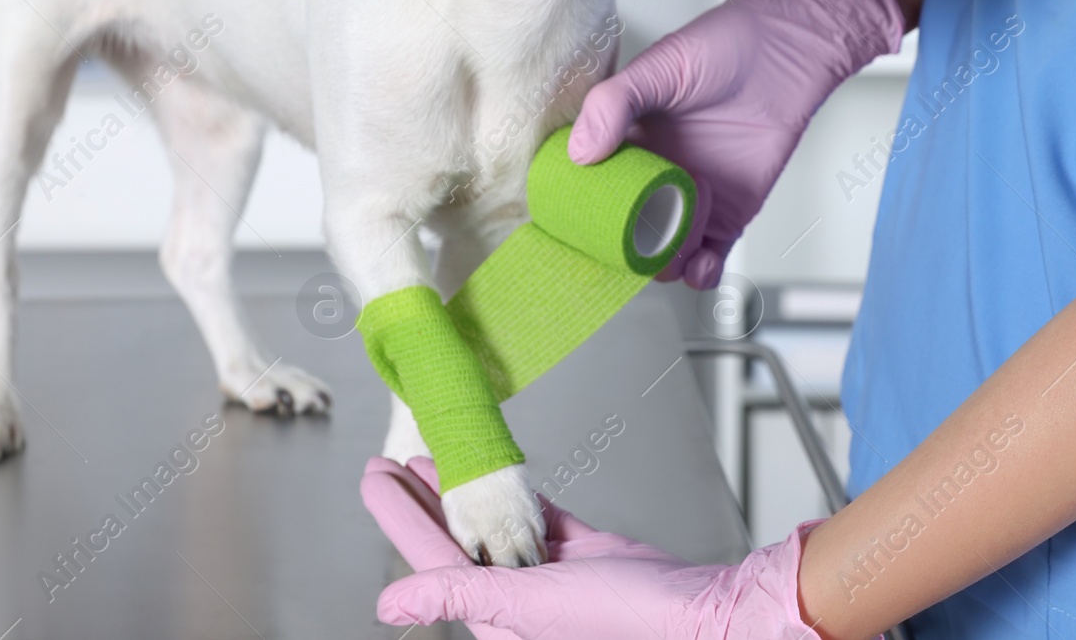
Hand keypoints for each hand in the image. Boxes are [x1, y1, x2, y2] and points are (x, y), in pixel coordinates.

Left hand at [362, 455, 822, 639]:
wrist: (702, 610)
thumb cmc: (625, 619)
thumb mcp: (527, 606)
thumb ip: (457, 595)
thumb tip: (389, 603)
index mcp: (498, 619)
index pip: (432, 558)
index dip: (398, 513)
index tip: (372, 475)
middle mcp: (518, 601)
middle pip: (456, 539)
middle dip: (421, 499)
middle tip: (387, 460)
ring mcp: (551, 577)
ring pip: (493, 525)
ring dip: (463, 490)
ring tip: (430, 457)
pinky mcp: (584, 555)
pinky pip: (540, 520)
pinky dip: (520, 498)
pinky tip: (500, 475)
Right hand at [569, 0, 902, 287]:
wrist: (788, 53)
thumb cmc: (723, 48)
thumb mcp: (657, 68)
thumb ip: (613, 105)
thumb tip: (580, 154)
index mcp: (628, 144)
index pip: (593, 188)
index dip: (583, 212)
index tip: (576, 227)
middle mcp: (656, 176)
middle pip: (627, 230)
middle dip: (625, 249)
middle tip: (629, 247)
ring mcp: (692, 197)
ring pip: (666, 251)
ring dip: (663, 265)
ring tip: (670, 254)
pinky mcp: (730, 212)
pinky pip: (711, 255)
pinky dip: (702, 272)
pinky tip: (700, 264)